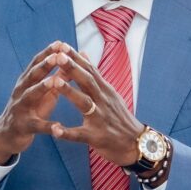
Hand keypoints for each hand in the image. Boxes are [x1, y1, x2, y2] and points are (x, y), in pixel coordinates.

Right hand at [0, 41, 69, 163]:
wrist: (6, 134)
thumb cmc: (30, 109)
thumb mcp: (42, 92)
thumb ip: (55, 78)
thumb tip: (69, 61)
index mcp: (27, 82)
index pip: (37, 63)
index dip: (48, 53)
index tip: (61, 43)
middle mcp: (21, 91)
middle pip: (33, 75)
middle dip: (45, 65)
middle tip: (57, 55)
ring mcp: (20, 108)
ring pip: (31, 96)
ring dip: (42, 88)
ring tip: (55, 81)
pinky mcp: (23, 126)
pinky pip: (36, 126)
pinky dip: (47, 126)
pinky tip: (58, 126)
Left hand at [48, 47, 145, 166]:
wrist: (136, 144)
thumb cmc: (120, 118)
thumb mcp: (110, 93)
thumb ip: (95, 74)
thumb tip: (83, 52)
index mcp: (105, 90)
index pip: (89, 69)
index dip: (76, 57)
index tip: (62, 45)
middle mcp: (103, 101)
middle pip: (87, 81)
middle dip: (72, 68)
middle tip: (58, 55)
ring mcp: (100, 119)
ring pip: (84, 103)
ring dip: (69, 92)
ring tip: (54, 82)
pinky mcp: (96, 137)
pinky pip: (79, 135)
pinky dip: (67, 132)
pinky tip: (55, 129)